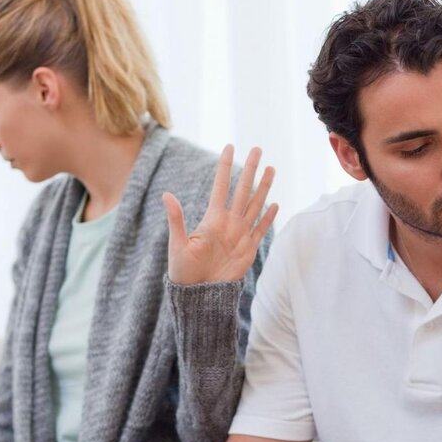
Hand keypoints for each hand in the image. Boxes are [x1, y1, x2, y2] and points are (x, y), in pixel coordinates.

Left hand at [164, 144, 277, 284]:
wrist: (199, 294)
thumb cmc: (184, 271)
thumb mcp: (178, 243)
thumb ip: (176, 218)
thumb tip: (166, 194)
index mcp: (212, 218)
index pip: (221, 186)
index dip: (225, 166)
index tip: (229, 146)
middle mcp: (229, 222)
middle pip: (243, 189)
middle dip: (250, 169)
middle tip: (257, 148)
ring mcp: (240, 234)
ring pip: (255, 205)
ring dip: (263, 187)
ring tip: (270, 168)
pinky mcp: (248, 249)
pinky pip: (261, 229)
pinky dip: (268, 217)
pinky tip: (274, 204)